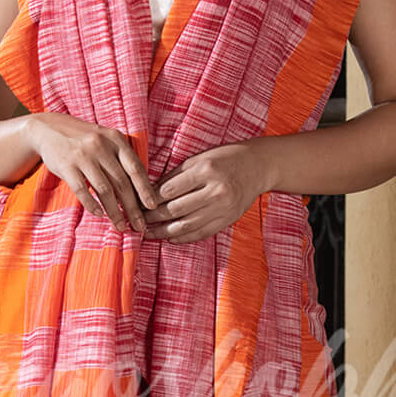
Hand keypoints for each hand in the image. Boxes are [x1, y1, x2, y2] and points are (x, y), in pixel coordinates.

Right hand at [24, 111, 161, 231]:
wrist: (48, 128)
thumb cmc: (83, 139)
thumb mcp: (106, 139)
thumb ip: (121, 157)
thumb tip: (140, 188)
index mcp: (115, 139)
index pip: (135, 168)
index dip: (145, 189)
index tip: (152, 207)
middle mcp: (101, 146)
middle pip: (121, 182)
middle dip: (132, 208)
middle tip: (138, 225)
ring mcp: (83, 156)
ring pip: (104, 190)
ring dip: (114, 212)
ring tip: (120, 226)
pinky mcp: (66, 165)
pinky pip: (81, 190)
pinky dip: (92, 204)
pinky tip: (99, 215)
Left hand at [142, 141, 271, 243]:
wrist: (259, 167)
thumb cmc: (226, 158)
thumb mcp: (199, 158)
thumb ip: (175, 176)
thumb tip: (149, 191)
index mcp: (205, 170)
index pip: (169, 190)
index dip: (149, 200)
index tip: (136, 204)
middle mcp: (215, 190)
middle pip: (175, 209)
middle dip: (152, 218)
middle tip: (137, 221)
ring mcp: (223, 208)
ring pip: (186, 225)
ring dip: (163, 232)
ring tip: (148, 234)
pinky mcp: (228, 219)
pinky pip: (201, 233)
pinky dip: (184, 238)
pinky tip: (170, 238)